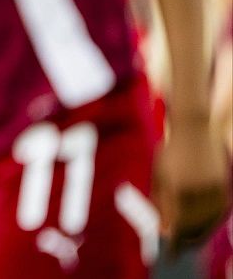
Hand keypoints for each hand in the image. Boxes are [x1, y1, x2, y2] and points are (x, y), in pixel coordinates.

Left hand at [156, 119, 230, 253]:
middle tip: (179, 251)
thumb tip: (164, 231)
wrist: (194, 129)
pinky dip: (212, 223)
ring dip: (200, 235)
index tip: (170, 254)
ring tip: (190, 243)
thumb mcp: (160, 176)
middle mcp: (197, 191)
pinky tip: (204, 228)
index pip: (177, 225)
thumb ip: (161, 203)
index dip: (174, 243)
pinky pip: (219, 212)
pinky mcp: (224, 186)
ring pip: (209, 222)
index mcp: (177, 189)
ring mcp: (213, 189)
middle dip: (186, 242)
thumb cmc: (171, 152)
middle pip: (194, 227)